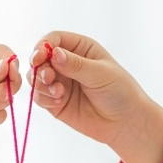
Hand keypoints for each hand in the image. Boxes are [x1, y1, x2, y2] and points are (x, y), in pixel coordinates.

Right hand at [28, 31, 162, 162]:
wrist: (125, 122)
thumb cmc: (119, 92)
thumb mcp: (100, 74)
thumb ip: (76, 64)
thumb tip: (54, 53)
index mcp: (80, 48)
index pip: (54, 39)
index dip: (43, 46)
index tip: (40, 56)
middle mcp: (67, 63)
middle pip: (40, 58)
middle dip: (39, 67)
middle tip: (48, 77)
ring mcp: (60, 83)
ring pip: (37, 78)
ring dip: (41, 84)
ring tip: (57, 93)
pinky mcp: (55, 102)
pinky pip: (39, 97)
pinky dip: (44, 99)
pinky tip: (59, 102)